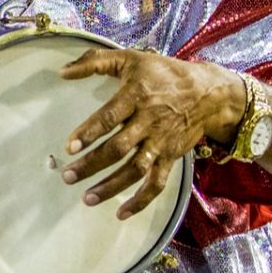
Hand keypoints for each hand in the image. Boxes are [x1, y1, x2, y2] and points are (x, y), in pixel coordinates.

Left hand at [58, 48, 244, 218]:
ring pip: (135, 170)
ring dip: (111, 187)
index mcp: (135, 97)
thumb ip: (94, 62)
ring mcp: (160, 143)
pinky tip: (120, 213)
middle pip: (119, 149)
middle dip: (92, 164)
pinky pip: (157, 184)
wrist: (209, 92)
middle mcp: (148, 123)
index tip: (70, 147)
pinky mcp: (170, 158)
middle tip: (68, 176)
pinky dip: (141, 201)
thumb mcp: (130, 58)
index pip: (109, 117)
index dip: (89, 132)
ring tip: (87, 198)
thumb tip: (62, 71)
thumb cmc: (163, 73)